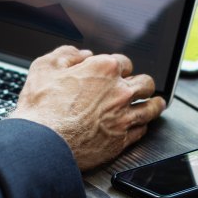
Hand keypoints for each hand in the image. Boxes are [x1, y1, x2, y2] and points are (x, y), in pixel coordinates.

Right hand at [11, 45, 165, 170]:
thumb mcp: (44, 67)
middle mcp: (119, 91)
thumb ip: (66, 54)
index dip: (119, 67)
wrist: (41, 143)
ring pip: (151, 107)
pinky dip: (142, 126)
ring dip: (154, 104)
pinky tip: (140, 125)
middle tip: (140, 87)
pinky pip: (142, 130)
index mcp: (103, 69)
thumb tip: (80, 54)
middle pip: (145, 83)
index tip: (117, 73)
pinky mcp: (122, 140)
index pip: (124, 62)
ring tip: (156, 103)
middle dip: (142, 83)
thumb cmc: (41, 107)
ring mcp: (123, 116)